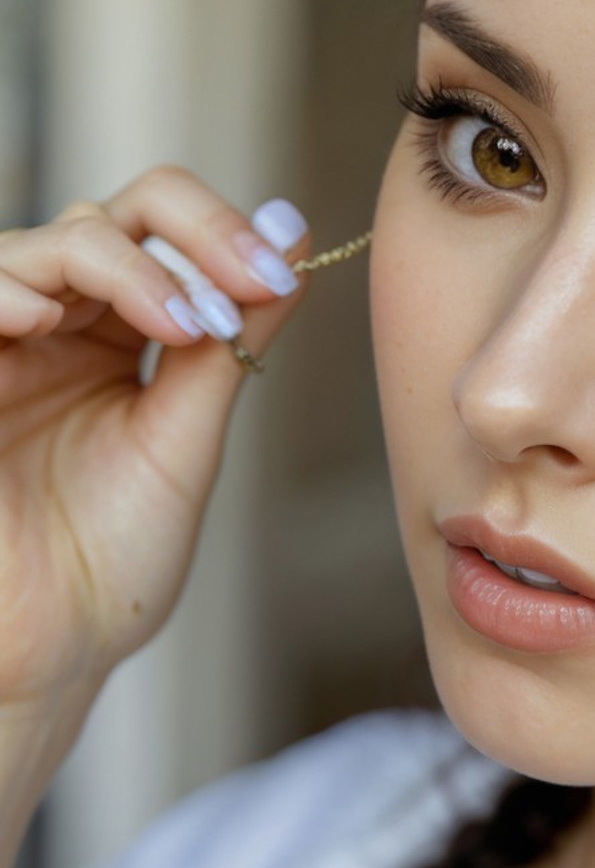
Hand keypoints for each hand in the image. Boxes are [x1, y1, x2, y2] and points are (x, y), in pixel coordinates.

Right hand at [0, 167, 310, 704]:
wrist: (50, 651)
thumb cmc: (112, 560)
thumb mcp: (187, 433)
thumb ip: (231, 335)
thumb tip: (292, 235)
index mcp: (116, 333)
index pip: (159, 226)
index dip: (219, 232)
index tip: (275, 278)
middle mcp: (56, 326)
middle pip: (110, 215)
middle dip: (191, 235)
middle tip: (243, 285)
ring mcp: (1, 347)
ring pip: (43, 244)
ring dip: (121, 266)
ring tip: (175, 324)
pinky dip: (4, 292)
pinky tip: (42, 319)